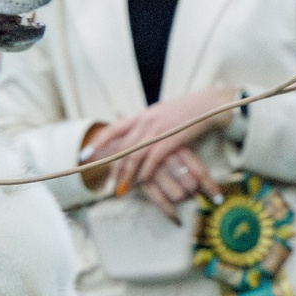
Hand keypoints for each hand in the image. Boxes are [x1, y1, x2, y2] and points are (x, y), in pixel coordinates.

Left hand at [94, 86, 235, 202]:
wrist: (209, 106)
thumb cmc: (188, 112)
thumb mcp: (163, 114)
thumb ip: (148, 125)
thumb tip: (137, 137)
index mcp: (143, 114)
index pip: (114, 128)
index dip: (98, 142)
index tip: (85, 155)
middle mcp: (146, 121)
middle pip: (123, 147)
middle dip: (114, 168)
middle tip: (110, 183)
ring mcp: (157, 130)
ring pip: (134, 156)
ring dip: (127, 175)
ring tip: (122, 189)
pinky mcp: (170, 140)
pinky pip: (152, 160)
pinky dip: (145, 172)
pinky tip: (142, 182)